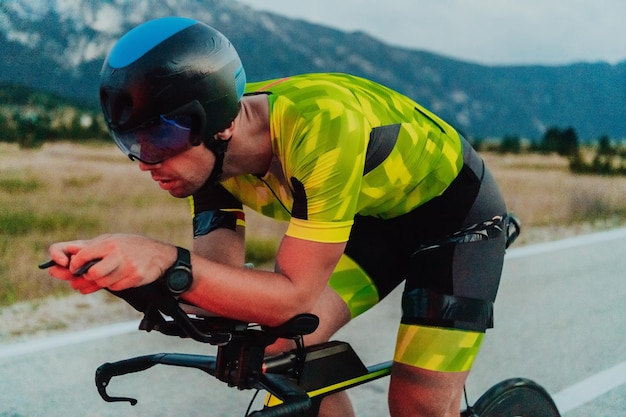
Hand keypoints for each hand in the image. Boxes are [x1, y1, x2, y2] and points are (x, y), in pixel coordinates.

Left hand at [46, 234, 177, 293]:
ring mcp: (128, 267)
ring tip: (108, 274)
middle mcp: (118, 254)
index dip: (75, 265)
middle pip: (93, 274)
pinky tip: (121, 277)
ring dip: (102, 281)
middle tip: (91, 275)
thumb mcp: (112, 240)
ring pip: (104, 282)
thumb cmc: (131, 246)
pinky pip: (116, 287)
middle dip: (89, 277)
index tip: (73, 268)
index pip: (83, 256)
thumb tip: (67, 251)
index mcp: (109, 243)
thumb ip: (90, 247)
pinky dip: (115, 284)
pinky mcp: (136, 277)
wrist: (160, 254)